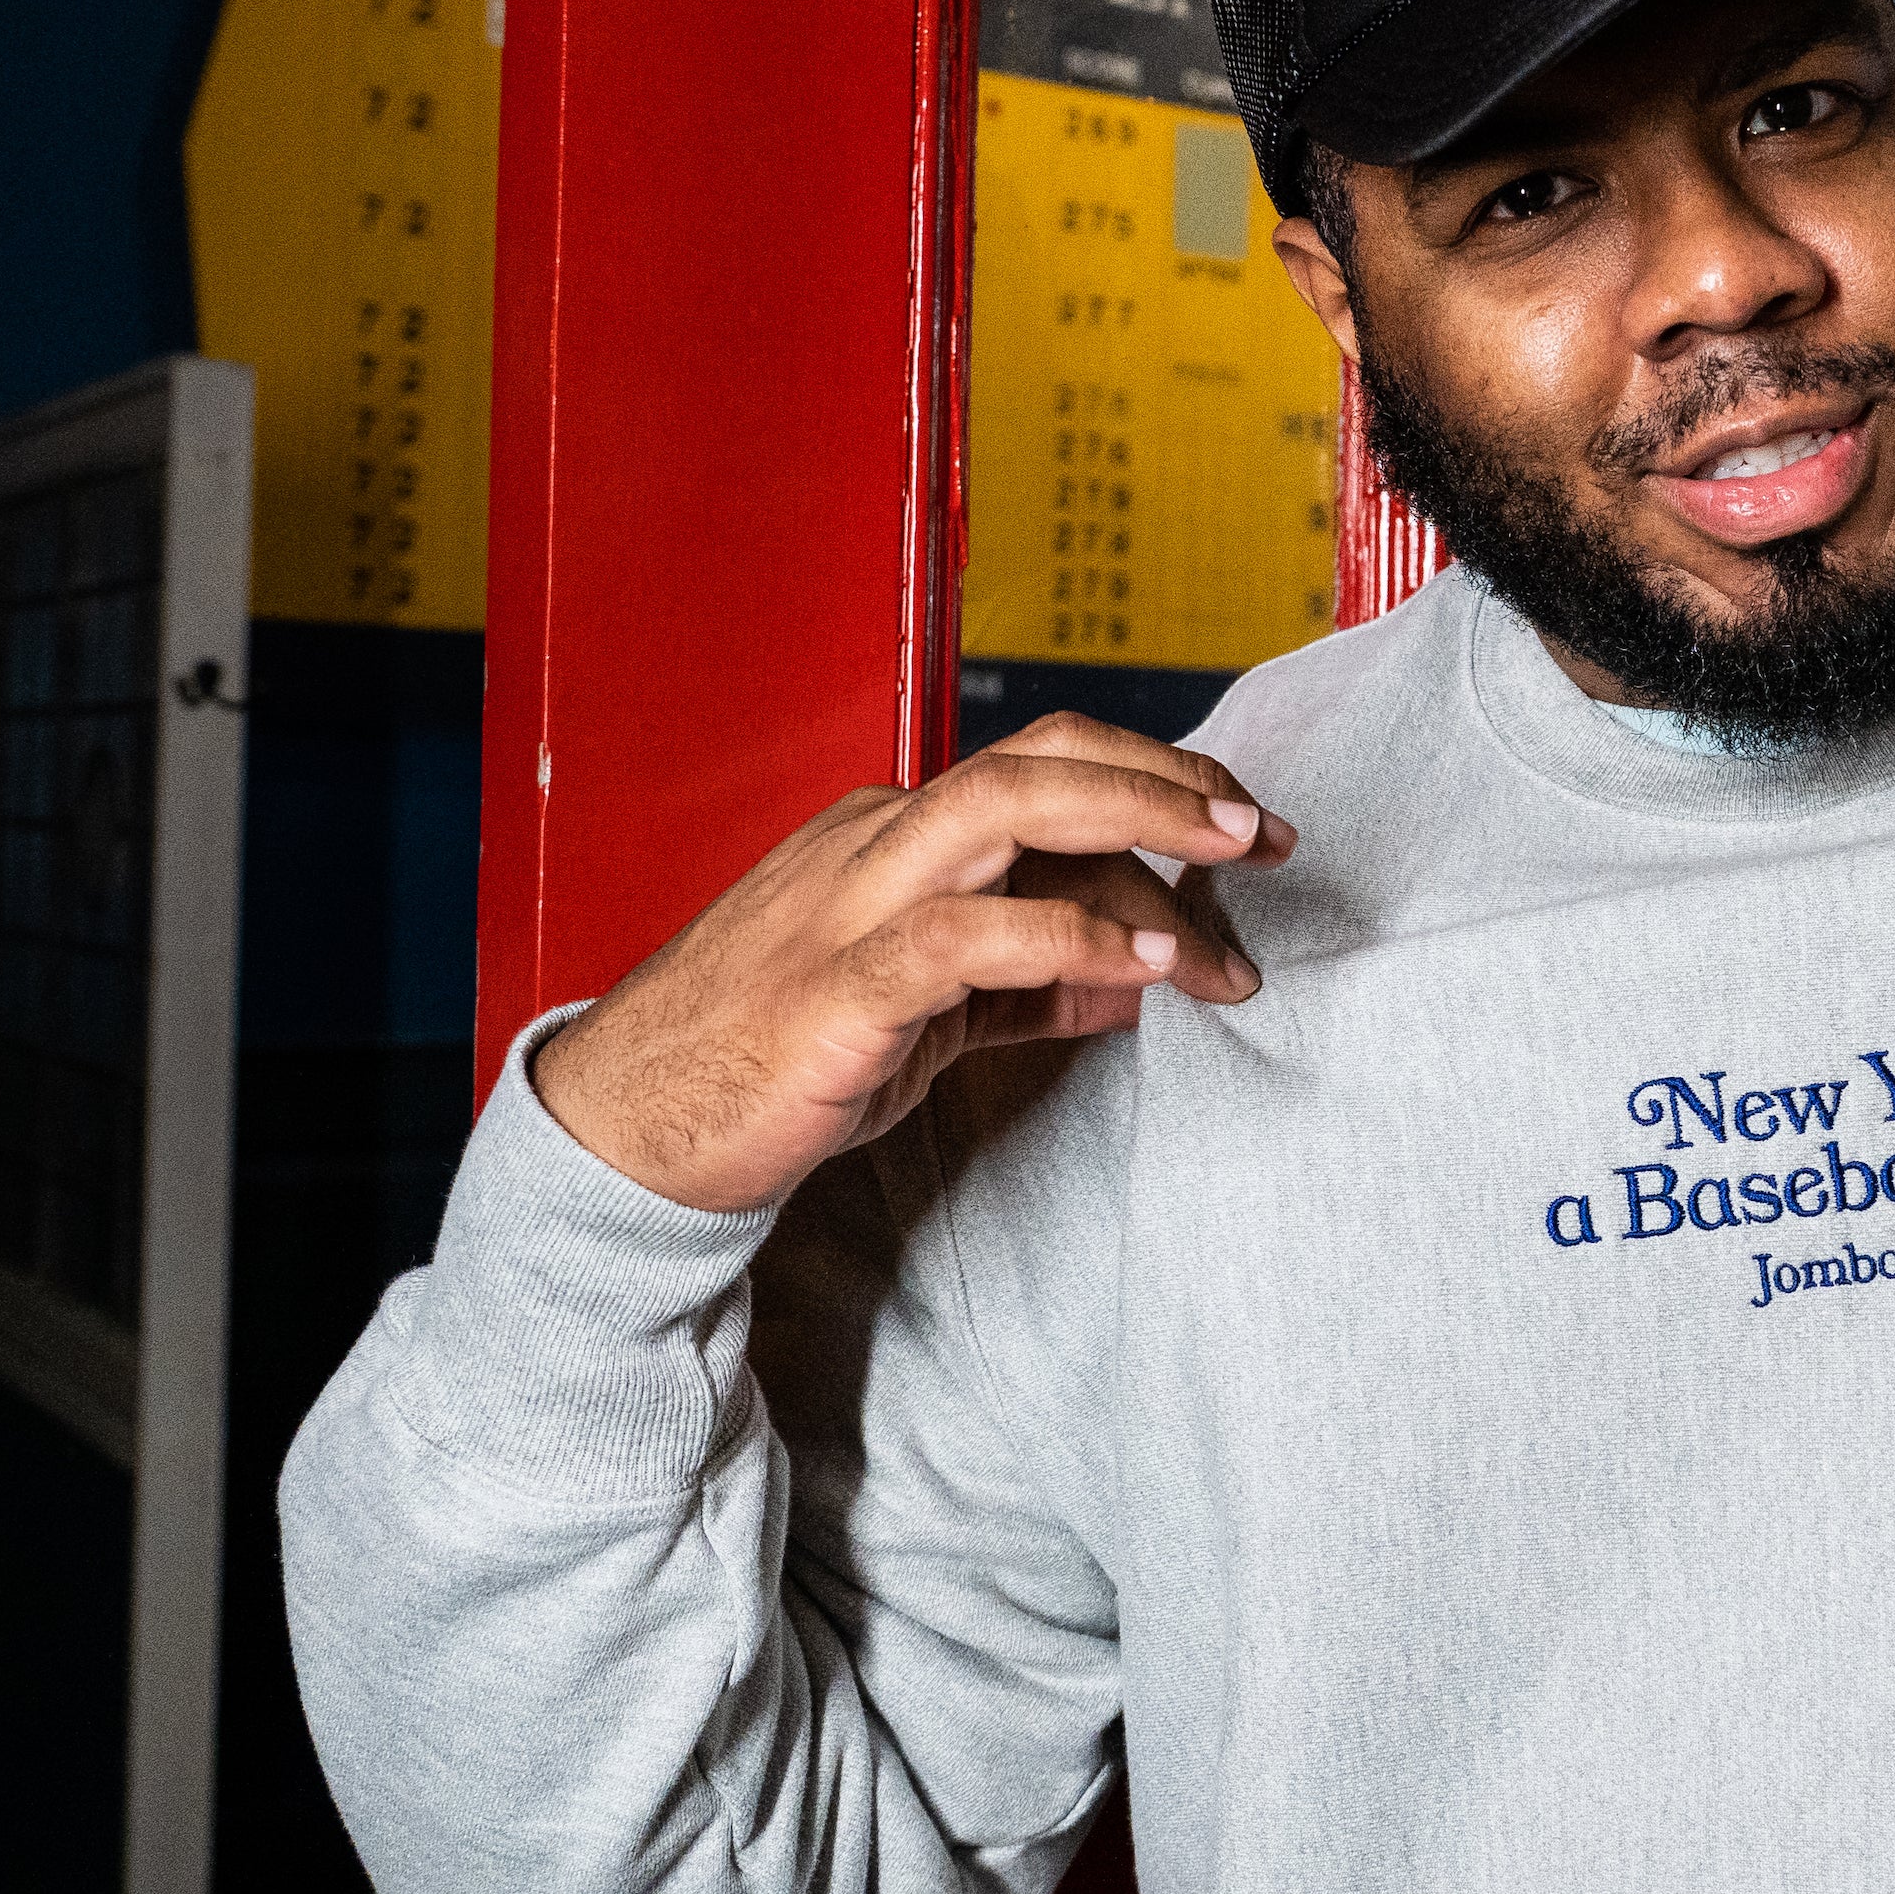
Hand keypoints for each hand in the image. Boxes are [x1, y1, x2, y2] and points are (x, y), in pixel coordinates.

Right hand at [533, 715, 1293, 1212]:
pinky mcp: (839, 987)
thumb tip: (1137, 983)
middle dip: (1165, 780)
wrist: (628, 1134)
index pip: (1046, 775)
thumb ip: (1027, 990)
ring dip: (1136, 829)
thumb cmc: (767, 1065)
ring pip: (1005, 809)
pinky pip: (970, 937)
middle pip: (1038, 759)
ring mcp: (851, 906)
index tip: (1244, 835)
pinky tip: (1149, 970)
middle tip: (1266, 831)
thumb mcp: (922, 1018)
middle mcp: (875, 845)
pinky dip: (1071, 940)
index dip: (1157, 790)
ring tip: (1230, 876)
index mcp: (891, 837)